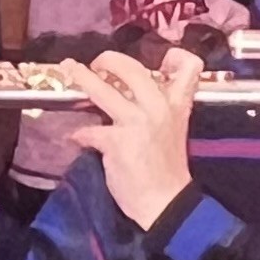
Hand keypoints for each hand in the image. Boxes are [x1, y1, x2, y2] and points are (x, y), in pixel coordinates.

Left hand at [64, 47, 198, 228]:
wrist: (166, 202)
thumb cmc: (168, 170)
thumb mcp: (173, 132)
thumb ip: (158, 110)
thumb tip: (127, 96)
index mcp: (177, 105)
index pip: (189, 68)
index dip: (175, 57)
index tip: (161, 59)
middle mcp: (158, 107)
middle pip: (131, 68)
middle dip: (108, 60)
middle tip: (96, 64)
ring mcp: (136, 122)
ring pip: (102, 90)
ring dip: (82, 78)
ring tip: (69, 70)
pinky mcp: (116, 141)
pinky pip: (90, 131)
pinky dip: (80, 134)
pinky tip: (77, 138)